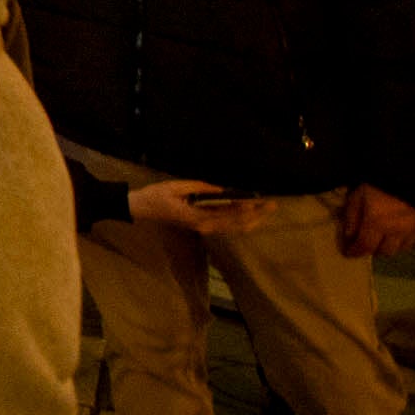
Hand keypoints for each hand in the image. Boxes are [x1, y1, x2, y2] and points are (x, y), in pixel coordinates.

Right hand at [131, 180, 276, 237]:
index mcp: (198, 217)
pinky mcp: (203, 225)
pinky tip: (250, 214)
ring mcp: (204, 227)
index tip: (260, 202)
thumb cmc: (156, 196)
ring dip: (251, 219)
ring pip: (234, 227)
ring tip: (266, 210)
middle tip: (272, 205)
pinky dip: (241, 220)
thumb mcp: (177, 186)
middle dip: (256, 215)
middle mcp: (204, 225)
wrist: (142, 208)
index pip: (228, 214)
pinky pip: (226, 225)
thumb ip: (200, 188)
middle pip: (236, 224)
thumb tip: (222, 189)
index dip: (247, 209)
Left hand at [337, 184, 414, 259]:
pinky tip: (401, 233)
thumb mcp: (358, 195)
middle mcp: (396, 230)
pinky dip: (407, 240)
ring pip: (401, 249)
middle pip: (384, 251)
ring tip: (384, 236)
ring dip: (391, 245)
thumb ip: (352, 217)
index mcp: (377, 222)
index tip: (349, 253)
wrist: (409, 172)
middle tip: (368, 241)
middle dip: (374, 248)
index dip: (355, 252)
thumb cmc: (378, 182)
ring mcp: (414, 230)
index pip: (365, 246)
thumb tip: (350, 237)